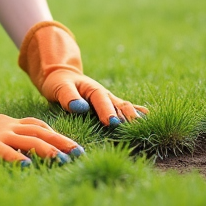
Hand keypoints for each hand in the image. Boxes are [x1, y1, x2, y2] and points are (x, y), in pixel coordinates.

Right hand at [0, 64, 83, 164]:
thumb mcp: (3, 130)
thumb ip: (21, 135)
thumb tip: (48, 147)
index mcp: (14, 123)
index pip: (41, 127)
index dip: (59, 136)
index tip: (77, 148)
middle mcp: (9, 126)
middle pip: (40, 133)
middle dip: (61, 143)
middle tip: (78, 154)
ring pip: (27, 140)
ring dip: (46, 150)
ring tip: (61, 160)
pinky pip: (3, 151)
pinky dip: (16, 158)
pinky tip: (28, 166)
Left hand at [18, 20, 147, 126]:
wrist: (62, 76)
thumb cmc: (59, 83)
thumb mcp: (60, 87)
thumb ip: (68, 97)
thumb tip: (80, 107)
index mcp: (92, 89)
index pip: (101, 101)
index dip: (107, 112)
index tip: (112, 123)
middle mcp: (104, 94)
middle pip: (120, 104)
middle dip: (128, 116)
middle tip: (136, 128)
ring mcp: (109, 100)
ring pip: (124, 107)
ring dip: (133, 116)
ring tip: (144, 126)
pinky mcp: (109, 106)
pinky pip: (124, 109)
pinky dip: (135, 112)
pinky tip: (147, 118)